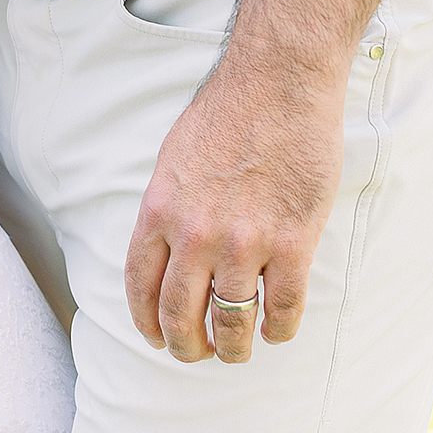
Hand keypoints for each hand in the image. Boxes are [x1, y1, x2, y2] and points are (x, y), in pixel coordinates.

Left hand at [123, 0, 400, 365]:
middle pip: (180, 316)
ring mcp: (244, 241)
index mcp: (160, 209)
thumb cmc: (229, 109)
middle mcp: (195, 233)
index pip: (140, 286)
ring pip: (232, 324)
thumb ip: (169, 206)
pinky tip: (276, 329)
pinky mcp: (292, 241)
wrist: (280, 77)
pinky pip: (282, 309)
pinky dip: (278, 330)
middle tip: (196, 354)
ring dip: (233, 348)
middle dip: (185, 347)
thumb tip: (166, 250)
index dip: (146, 323)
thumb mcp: (175, 156)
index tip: (156, 338)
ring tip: (237, 351)